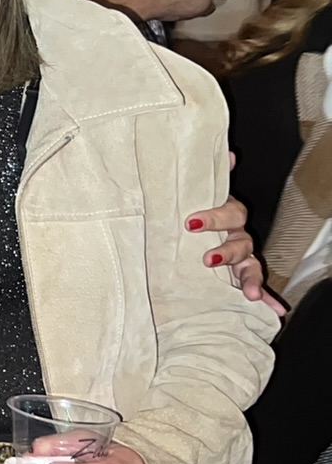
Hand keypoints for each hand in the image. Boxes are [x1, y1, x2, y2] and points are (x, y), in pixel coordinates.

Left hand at [186, 185, 281, 312]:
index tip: (191, 223)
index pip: (230, 213)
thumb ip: (206, 176)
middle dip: (227, 251)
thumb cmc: (192, 211)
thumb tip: (225, 153)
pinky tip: (274, 311)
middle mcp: (238, 236)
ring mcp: (242, 258)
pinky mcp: (239, 276)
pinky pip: (256, 287)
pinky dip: (267, 298)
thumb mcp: (195, 194)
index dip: (214, 217)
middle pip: (242, 242)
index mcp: (227, 215)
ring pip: (251, 266)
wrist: (188, 229)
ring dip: (252, 280)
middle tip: (208, 260)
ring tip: (250, 294)